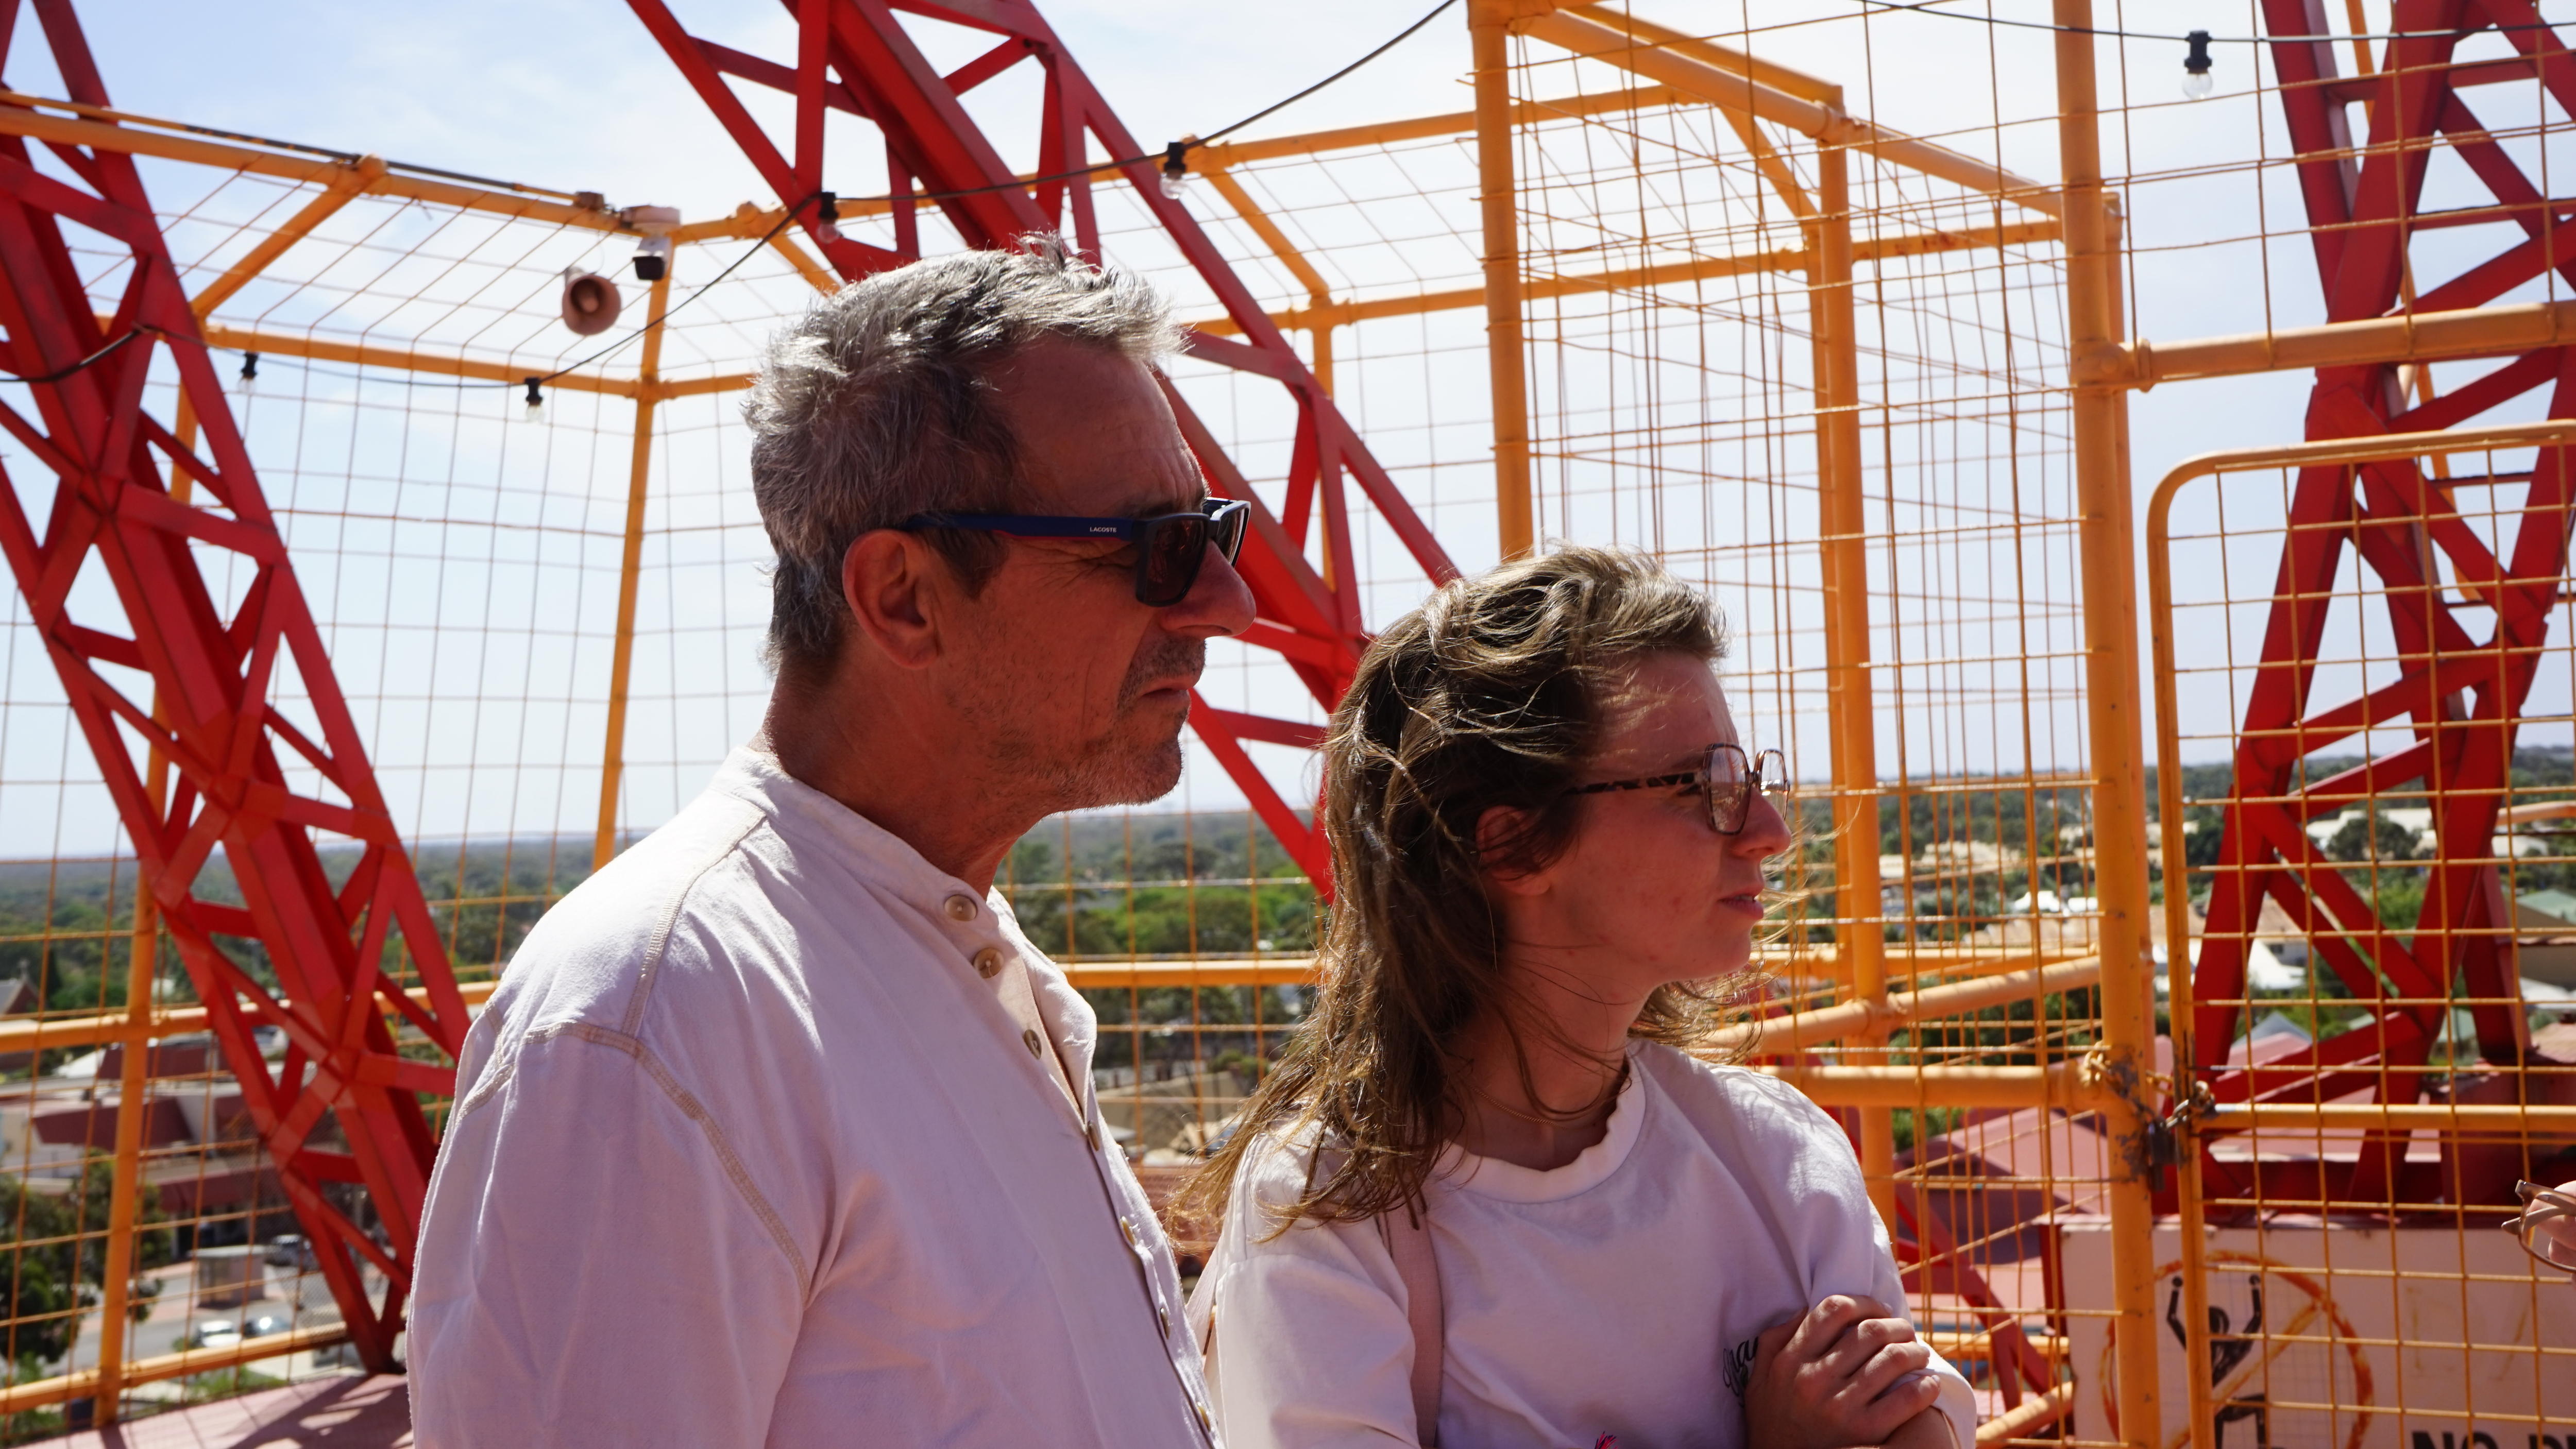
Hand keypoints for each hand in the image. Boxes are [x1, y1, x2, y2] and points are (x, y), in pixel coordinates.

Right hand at [1743, 1295, 1944, 1448]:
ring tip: (1919, 1354)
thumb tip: (1803, 1309)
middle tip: (1905, 1331)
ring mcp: (1840, 1406)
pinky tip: (1928, 1384)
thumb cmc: (1773, 1423)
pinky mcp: (1864, 1432)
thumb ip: (1774, 1341)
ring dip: (1914, 1352)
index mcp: (1790, 1360)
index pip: (1833, 1310)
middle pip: (1870, 1331)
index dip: (1864, 1303)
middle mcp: (1814, 1378)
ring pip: (1892, 1360)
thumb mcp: (1758, 1379)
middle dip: (1896, 1326)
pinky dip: (1924, 1388)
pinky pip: (1905, 1400)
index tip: (1878, 1310)